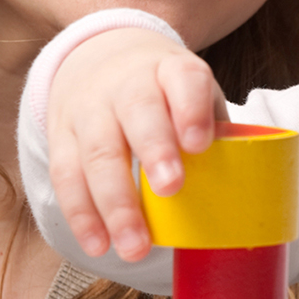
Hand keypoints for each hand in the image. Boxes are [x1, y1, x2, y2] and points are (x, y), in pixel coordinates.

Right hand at [47, 27, 226, 261]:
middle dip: (154, 150)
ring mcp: (89, 108)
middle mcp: (127, 83)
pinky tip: (99, 244)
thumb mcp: (190, 92)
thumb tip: (238, 192)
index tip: (200, 143)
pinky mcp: (60, 135)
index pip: (183, 79)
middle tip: (171, 189)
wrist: (99, 54)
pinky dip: (82, 215)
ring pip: (98, 152)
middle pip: (138, 112)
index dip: (191, 109)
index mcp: (170, 69)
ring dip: (116, 203)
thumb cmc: (163, 89)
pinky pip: (66, 176)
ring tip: (135, 245)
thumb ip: (211, 131)